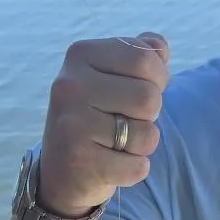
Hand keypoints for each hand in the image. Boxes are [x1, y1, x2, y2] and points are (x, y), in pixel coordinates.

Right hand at [36, 32, 169, 216]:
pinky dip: (133, 170)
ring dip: (142, 145)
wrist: (60, 173)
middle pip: (149, 97)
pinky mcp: (80, 162)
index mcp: (80, 55)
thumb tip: (159, 46)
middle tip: (125, 122)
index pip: (145, 57)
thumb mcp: (112, 78)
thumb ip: (139, 55)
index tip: (137, 91)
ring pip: (147, 134)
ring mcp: (72, 125)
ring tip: (116, 144)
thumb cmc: (96, 117)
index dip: (157, 78)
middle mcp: (70, 86)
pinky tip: (110, 166)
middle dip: (149, 115)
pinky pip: (138, 167)